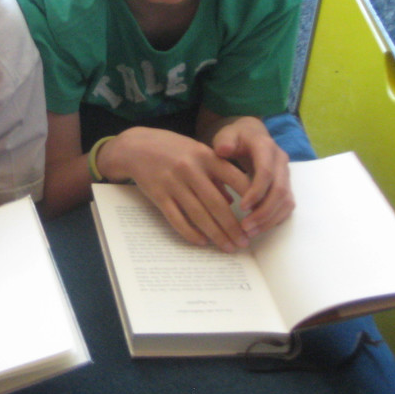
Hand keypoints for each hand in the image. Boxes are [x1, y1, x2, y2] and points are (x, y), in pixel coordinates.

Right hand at [99, 127, 253, 251]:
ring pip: (199, 215)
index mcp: (205, 156)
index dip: (251, 198)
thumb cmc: (171, 149)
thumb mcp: (197, 152)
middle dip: (233, 226)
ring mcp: (173, 183)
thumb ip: (216, 173)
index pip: (236, 178)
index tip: (259, 215)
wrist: (135, 146)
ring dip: (216, 234)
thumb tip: (231, 201)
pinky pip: (177, 219)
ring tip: (228, 247)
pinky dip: (190, 233)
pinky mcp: (158, 195)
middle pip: (217, 204)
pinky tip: (202, 242)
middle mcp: (191, 169)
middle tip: (245, 242)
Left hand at [211, 117, 293, 237]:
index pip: (266, 173)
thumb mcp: (226, 134)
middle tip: (245, 227)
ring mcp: (286, 174)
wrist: (251, 133)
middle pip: (280, 191)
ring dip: (270, 219)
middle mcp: (281, 161)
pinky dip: (275, 219)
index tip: (242, 207)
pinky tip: (258, 228)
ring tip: (250, 232)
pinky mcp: (286, 185)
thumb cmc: (235, 136)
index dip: (256, 192)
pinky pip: (286, 206)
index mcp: (266, 147)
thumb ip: (224, 141)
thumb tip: (223, 150)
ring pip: (286, 201)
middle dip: (264, 212)